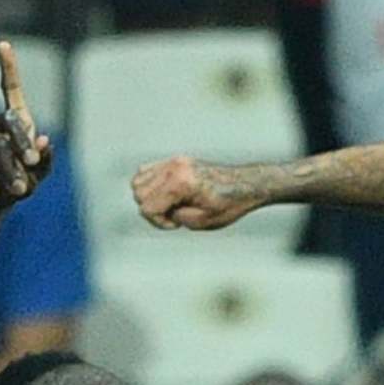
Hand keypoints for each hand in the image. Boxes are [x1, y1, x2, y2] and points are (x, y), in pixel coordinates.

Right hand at [0, 42, 52, 210]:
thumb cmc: (20, 182)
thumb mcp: (38, 173)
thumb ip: (44, 159)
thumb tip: (44, 139)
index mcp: (15, 120)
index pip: (10, 88)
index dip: (8, 66)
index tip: (3, 43)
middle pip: (11, 122)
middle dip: (23, 144)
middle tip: (32, 163)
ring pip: (0, 146)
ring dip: (12, 168)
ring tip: (20, 188)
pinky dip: (0, 176)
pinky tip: (6, 188)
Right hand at [133, 157, 264, 231]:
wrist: (245, 185)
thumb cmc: (229, 204)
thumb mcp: (202, 222)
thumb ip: (175, 217)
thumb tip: (160, 209)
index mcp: (181, 183)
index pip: (147, 206)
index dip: (157, 221)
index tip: (175, 224)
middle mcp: (174, 168)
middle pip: (139, 192)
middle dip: (152, 209)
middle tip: (174, 215)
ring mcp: (174, 161)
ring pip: (138, 180)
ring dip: (149, 196)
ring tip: (171, 205)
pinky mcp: (176, 160)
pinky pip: (147, 170)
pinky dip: (150, 184)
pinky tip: (168, 195)